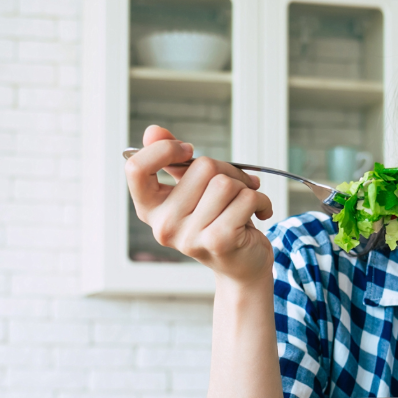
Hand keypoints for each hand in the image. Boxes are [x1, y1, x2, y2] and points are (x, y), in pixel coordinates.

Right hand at [125, 125, 274, 284]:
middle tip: (235, 186)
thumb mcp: (192, 190)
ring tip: (246, 202)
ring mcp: (189, 236)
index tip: (187, 151)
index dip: (164, 150)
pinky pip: (245, 198)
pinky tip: (260, 213)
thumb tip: (153, 131)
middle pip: (201, 166)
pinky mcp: (218, 241)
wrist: (242, 266)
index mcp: (151, 209)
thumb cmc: (217, 221)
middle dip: (228, 170)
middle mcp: (163, 225)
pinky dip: (261, 200)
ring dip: (246, 187)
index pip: (136, 168)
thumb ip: (172, 160)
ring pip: (225, 182)